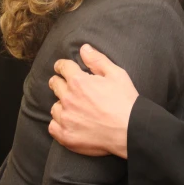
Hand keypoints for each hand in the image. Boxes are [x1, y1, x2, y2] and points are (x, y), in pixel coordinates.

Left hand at [48, 44, 137, 158]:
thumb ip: (97, 60)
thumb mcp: (116, 74)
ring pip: (54, 107)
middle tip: (67, 86)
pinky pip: (53, 126)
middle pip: (55, 85)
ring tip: (72, 107)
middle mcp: (68, 99)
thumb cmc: (125, 101)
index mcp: (79, 82)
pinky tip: (69, 122)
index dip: (62, 65)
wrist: (130, 130)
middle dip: (60, 82)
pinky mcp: (66, 136)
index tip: (62, 68)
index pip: (62, 67)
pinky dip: (59, 123)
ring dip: (61, 105)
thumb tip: (83, 48)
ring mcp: (66, 118)